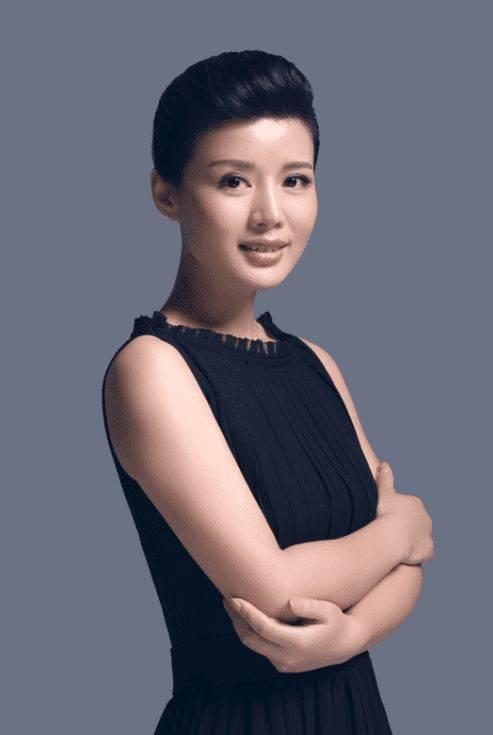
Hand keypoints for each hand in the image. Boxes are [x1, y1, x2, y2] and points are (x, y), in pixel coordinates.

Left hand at [222, 596, 366, 672]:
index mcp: (297, 643)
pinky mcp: (283, 666)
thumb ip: (309, 606)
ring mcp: (284, 665)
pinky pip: (261, 649)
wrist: (345, 645)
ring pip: (254, 646)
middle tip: (227, 600)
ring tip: (233, 606)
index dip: (246, 612)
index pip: (263, 627)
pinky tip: (246, 618)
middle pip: (252, 639)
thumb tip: (289, 602)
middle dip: (237, 619)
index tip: (234, 598)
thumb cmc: (336, 621)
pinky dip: (251, 633)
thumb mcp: (328, 610)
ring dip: (241, 626)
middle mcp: (288, 658)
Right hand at [376, 461, 434, 565]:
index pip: (408, 508)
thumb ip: (385, 478)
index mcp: (415, 503)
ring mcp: (428, 534)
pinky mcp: (428, 550)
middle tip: (390, 531)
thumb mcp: (382, 492)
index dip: (397, 513)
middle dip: (406, 526)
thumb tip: (384, 464)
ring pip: (421, 536)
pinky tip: (408, 556)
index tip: (386, 518)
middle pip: (416, 522)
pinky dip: (419, 553)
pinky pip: (426, 552)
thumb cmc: (385, 513)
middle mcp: (425, 517)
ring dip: (413, 539)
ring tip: (397, 545)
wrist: (392, 536)